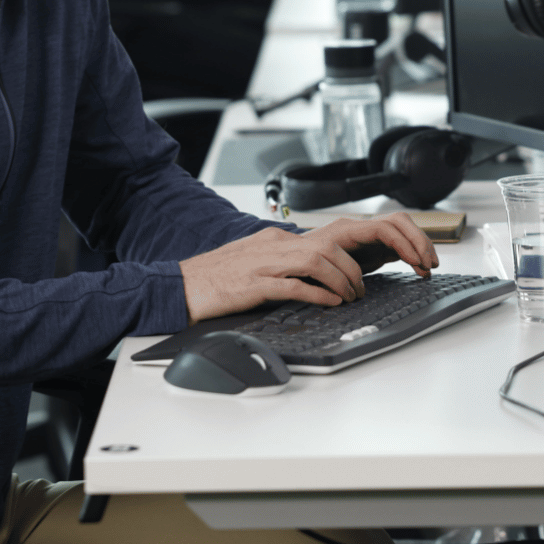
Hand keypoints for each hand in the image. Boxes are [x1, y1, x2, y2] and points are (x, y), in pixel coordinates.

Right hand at [179, 214, 439, 323]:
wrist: (178, 287)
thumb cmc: (216, 280)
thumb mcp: (255, 262)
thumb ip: (283, 263)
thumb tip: (313, 274)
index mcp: (275, 240)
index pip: (324, 240)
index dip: (351, 255)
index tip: (365, 270)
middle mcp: (273, 247)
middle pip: (328, 247)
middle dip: (354, 268)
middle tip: (363, 288)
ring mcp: (263, 264)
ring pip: (317, 262)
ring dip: (341, 280)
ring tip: (351, 297)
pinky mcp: (254, 285)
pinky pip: (294, 285)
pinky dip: (318, 294)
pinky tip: (331, 303)